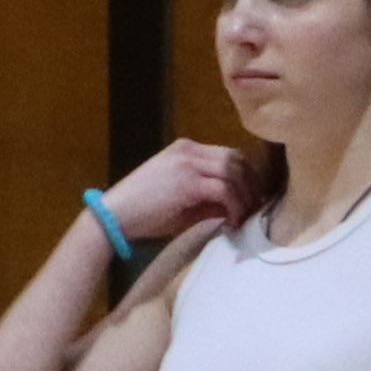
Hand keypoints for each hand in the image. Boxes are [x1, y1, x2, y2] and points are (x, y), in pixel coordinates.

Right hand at [99, 135, 253, 253]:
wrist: (114, 216)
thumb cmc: (145, 212)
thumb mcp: (185, 201)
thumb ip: (213, 198)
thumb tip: (243, 205)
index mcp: (186, 149)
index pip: (230, 154)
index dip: (248, 176)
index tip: (254, 197)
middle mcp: (189, 150)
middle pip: (237, 159)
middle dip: (252, 184)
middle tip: (256, 207)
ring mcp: (187, 163)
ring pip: (234, 172)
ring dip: (246, 196)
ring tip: (245, 216)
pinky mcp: (187, 181)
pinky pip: (225, 190)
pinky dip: (235, 206)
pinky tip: (232, 221)